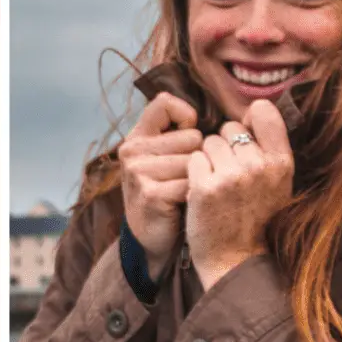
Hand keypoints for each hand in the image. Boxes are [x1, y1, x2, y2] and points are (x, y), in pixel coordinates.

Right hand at [119, 92, 202, 279]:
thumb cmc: (167, 193)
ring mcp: (138, 171)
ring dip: (200, 178)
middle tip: (184, 178)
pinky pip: (193, 182)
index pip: (164, 103)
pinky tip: (188, 205)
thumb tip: (210, 114)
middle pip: (191, 136)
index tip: (189, 138)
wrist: (151, 239)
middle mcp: (132, 150)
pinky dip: (198, 195)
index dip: (186, 118)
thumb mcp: (163, 158)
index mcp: (136, 136)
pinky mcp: (150, 193)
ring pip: (195, 160)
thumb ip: (176, 133)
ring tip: (186, 192)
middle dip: (199, 157)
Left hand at [185, 100, 293, 290]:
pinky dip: (193, 172)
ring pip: (207, 142)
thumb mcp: (276, 182)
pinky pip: (192, 159)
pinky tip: (202, 191)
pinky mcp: (204, 187)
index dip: (248, 120)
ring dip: (206, 159)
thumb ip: (269, 146)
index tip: (243, 138)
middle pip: (228, 128)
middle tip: (228, 175)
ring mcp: (231, 176)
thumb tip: (253, 108)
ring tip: (216, 184)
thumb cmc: (254, 216)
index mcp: (282, 163)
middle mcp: (259, 166)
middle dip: (224, 146)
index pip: (263, 112)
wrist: (235, 259)